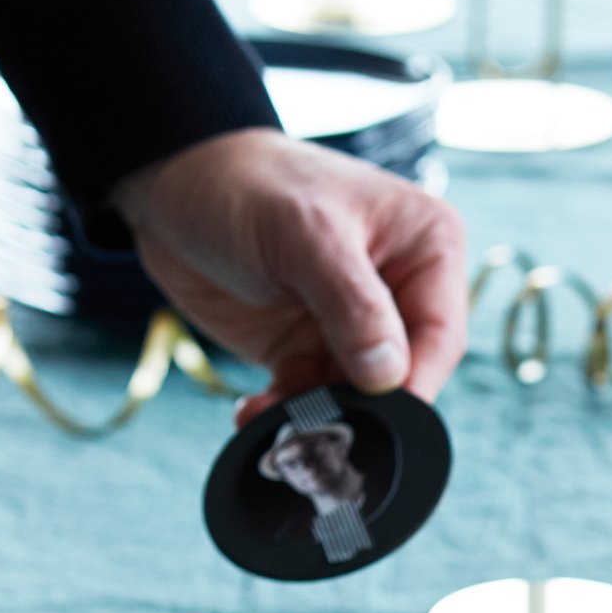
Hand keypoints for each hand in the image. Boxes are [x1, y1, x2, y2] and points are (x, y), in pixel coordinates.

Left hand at [110, 128, 467, 420]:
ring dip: (317, 415)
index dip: (414, 382)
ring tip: (275, 419)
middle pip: (402, 374)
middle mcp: (400, 290)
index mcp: (427, 248)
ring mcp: (355, 325)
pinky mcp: (312, 348)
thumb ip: (354, 306)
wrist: (172, 183)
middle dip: (361, 406)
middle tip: (320, 429)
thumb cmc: (247, 184)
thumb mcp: (305, 235)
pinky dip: (288, 411)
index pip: (440, 334)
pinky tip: (256, 411)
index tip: (380, 417)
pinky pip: (313, 397)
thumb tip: (389, 376)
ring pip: (355, 396)